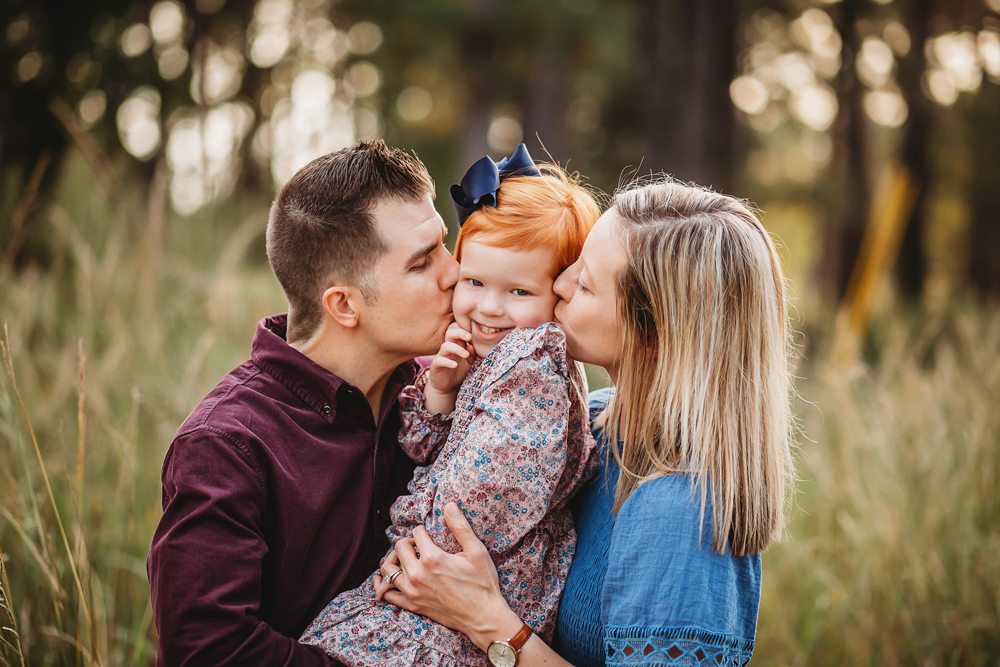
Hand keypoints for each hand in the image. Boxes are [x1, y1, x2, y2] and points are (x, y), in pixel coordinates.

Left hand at [373, 503, 520, 651]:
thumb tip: (449, 505)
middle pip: (399, 547)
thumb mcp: (477, 551)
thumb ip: (460, 527)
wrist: (483, 617)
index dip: (424, 531)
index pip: (416, 533)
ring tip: (406, 559)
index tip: (431, 536)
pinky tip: (385, 579)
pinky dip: (382, 585)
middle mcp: (418, 575)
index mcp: (433, 558)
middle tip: (419, 546)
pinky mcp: (412, 606)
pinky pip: (388, 594)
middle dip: (408, 542)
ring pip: (388, 568)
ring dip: (394, 559)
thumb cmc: (482, 584)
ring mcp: (412, 592)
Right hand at [424, 323, 474, 413]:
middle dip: (460, 332)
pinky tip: (455, 365)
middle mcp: (448, 347)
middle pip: (450, 332)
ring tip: (466, 355)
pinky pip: (439, 360)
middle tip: (469, 337)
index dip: (464, 328)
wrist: (447, 386)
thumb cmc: (459, 370)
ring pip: (445, 346)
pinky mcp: (436, 365)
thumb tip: (471, 345)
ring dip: (457, 349)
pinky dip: (447, 362)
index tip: (475, 333)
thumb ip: (471, 353)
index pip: (457, 329)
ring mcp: (441, 355)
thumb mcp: (469, 362)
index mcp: (457, 343)